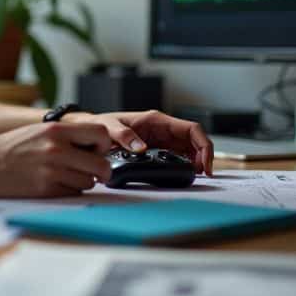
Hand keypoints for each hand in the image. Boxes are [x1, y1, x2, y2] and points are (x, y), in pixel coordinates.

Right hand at [0, 122, 112, 197]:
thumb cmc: (10, 147)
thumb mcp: (40, 131)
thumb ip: (67, 136)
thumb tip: (96, 146)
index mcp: (57, 130)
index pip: (101, 134)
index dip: (104, 145)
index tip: (97, 150)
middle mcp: (57, 149)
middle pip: (101, 164)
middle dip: (101, 170)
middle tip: (92, 171)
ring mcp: (52, 171)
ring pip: (89, 182)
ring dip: (82, 181)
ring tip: (65, 175)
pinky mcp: (46, 190)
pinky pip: (73, 193)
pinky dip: (69, 190)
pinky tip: (54, 183)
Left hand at [72, 110, 213, 175]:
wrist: (91, 130)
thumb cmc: (100, 124)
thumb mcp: (109, 128)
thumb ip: (124, 135)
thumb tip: (140, 147)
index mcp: (156, 120)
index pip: (191, 129)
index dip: (203, 145)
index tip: (204, 163)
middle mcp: (162, 129)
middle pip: (194, 140)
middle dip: (202, 157)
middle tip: (200, 173)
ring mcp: (161, 139)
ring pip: (188, 149)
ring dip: (194, 162)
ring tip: (191, 175)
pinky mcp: (156, 149)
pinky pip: (177, 156)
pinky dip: (183, 165)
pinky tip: (181, 173)